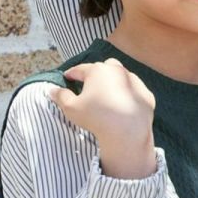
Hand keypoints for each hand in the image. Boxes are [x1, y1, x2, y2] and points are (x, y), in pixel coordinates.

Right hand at [48, 58, 156, 178]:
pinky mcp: (146, 94)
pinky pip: (135, 91)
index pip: (80, 69)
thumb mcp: (71, 108)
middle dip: (96, 73)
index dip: (72, 73)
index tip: (67, 76)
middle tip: (90, 84)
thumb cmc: (95, 117)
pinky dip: (129, 94)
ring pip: (122, 77)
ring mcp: (134, 81)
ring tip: (108, 94)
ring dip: (114, 82)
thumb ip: (61, 96)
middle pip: (104, 67)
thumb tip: (52, 90)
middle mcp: (117, 71)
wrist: (127, 131)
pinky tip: (124, 104)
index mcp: (97, 71)